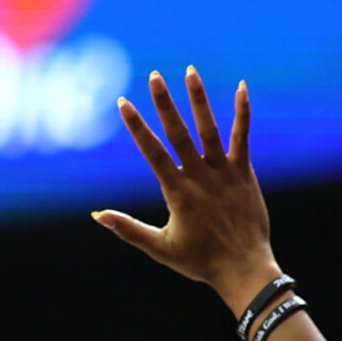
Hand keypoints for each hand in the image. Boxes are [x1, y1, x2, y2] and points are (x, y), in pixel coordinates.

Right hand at [94, 68, 281, 311]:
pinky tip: (241, 87)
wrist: (243, 268)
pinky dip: (242, 112)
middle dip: (164, 103)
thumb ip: (128, 228)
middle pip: (178, 133)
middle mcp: (199, 177)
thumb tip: (97, 215)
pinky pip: (242, 136)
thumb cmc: (199, 262)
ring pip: (209, 129)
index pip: (152, 152)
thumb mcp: (159, 247)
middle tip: (154, 76)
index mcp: (176, 192)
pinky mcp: (244, 172)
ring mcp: (224, 172)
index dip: (136, 126)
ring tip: (190, 72)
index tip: (124, 103)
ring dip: (198, 99)